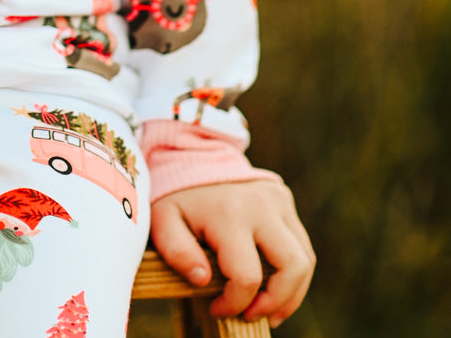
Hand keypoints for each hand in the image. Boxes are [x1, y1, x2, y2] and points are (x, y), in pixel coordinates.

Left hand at [150, 178, 314, 327]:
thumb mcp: (164, 221)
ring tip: (268, 309)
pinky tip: (275, 287)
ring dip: (291, 294)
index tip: (218, 309)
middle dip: (276, 302)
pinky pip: (302, 245)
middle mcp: (260, 205)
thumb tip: (202, 280)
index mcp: (228, 213)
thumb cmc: (177, 197)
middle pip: (292, 268)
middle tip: (252, 314)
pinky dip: (294, 274)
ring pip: (304, 260)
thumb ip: (177, 251)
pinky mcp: (284, 200)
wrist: (193, 154)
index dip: (235, 304)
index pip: (247, 277)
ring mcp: (277, 201)